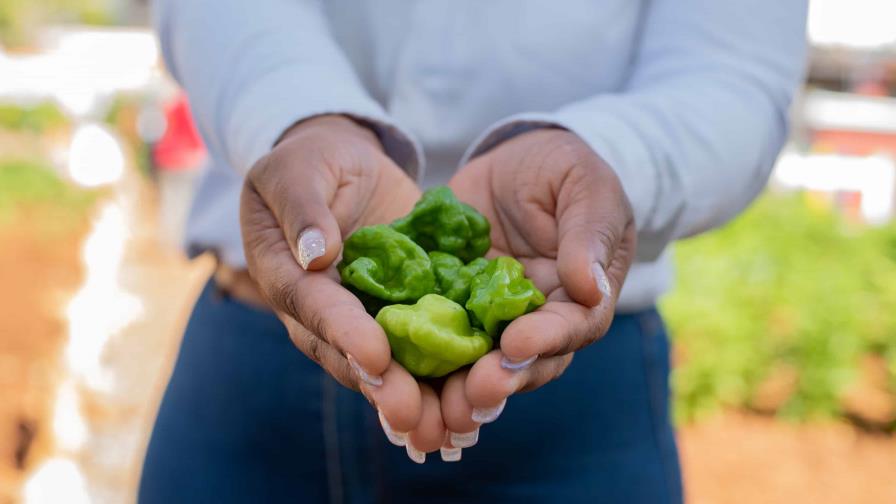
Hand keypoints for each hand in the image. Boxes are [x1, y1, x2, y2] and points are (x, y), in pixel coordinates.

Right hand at [239, 115, 441, 449]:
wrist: (344, 165)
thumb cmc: (310, 161)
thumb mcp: (295, 170)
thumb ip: (302, 207)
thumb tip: (316, 254)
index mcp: (287, 279)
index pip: (315, 309)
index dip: (344, 334)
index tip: (377, 357)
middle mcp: (325, 312)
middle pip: (352, 356)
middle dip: (384, 388)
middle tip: (414, 416)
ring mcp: (365, 316)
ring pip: (390, 364)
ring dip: (418, 397)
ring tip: (449, 426)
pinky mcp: (404, 309)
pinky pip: (424, 342)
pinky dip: (447, 371)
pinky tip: (478, 394)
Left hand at [439, 128, 636, 442]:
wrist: (513, 161)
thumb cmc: (563, 170)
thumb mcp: (585, 186)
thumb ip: (589, 233)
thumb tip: (589, 287)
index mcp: (579, 297)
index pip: (571, 328)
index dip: (546, 340)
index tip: (515, 345)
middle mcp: (536, 320)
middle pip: (524, 363)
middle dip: (498, 381)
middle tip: (471, 395)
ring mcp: (490, 318)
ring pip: (477, 363)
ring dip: (459, 388)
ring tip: (437, 408)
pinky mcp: (449, 306)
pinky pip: (433, 334)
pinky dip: (418, 358)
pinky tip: (395, 372)